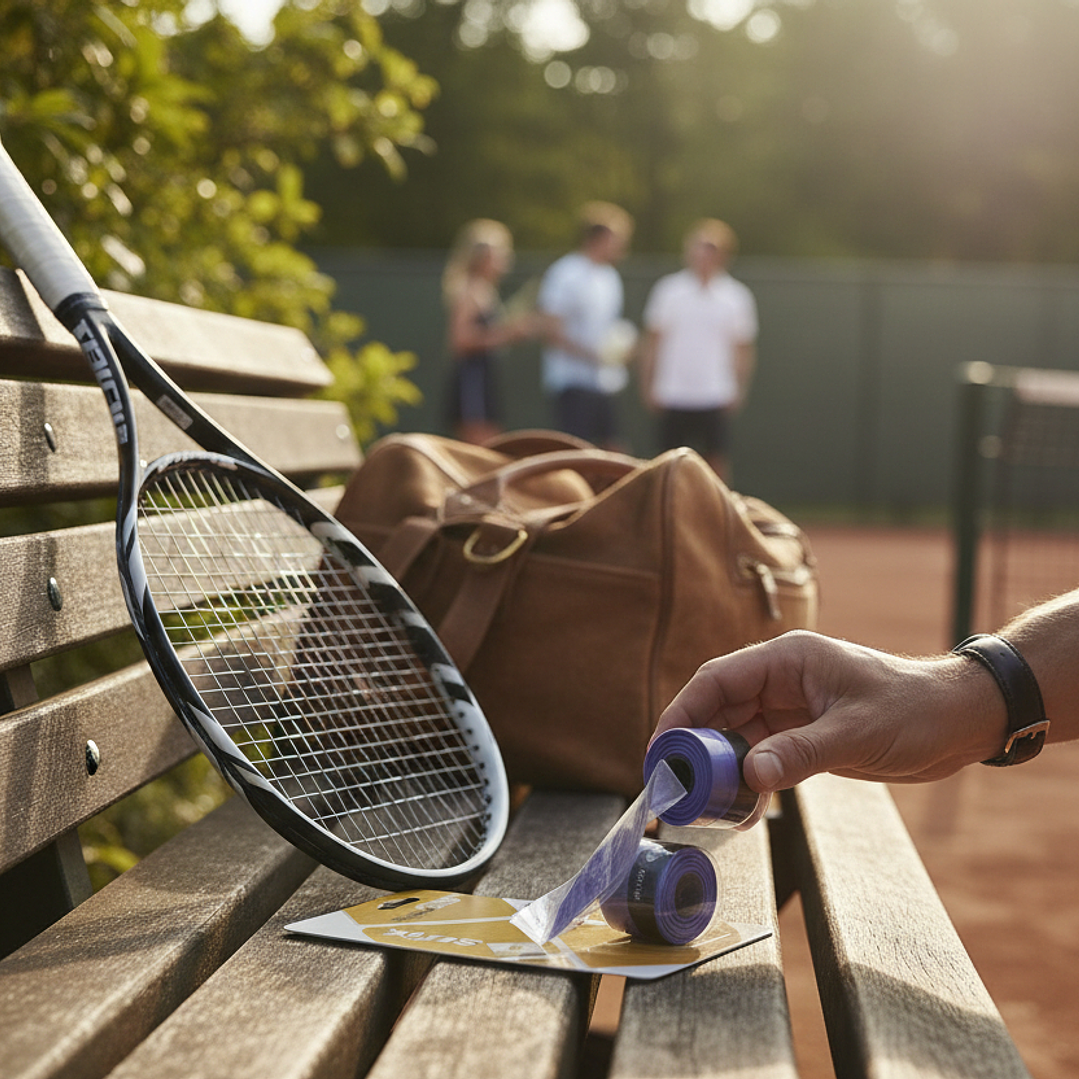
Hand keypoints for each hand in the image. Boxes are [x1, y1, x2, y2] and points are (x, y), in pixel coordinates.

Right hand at [652, 631, 1008, 792]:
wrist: (959, 721)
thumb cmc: (915, 709)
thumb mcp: (856, 732)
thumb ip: (800, 753)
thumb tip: (749, 778)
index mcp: (786, 660)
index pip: (716, 680)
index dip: (682, 713)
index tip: (662, 750)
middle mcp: (781, 680)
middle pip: (718, 709)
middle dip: (695, 748)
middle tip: (676, 786)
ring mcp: (790, 708)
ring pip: (736, 736)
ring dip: (721, 770)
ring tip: (707, 806)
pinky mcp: (803, 734)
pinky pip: (761, 756)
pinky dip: (749, 781)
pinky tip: (744, 811)